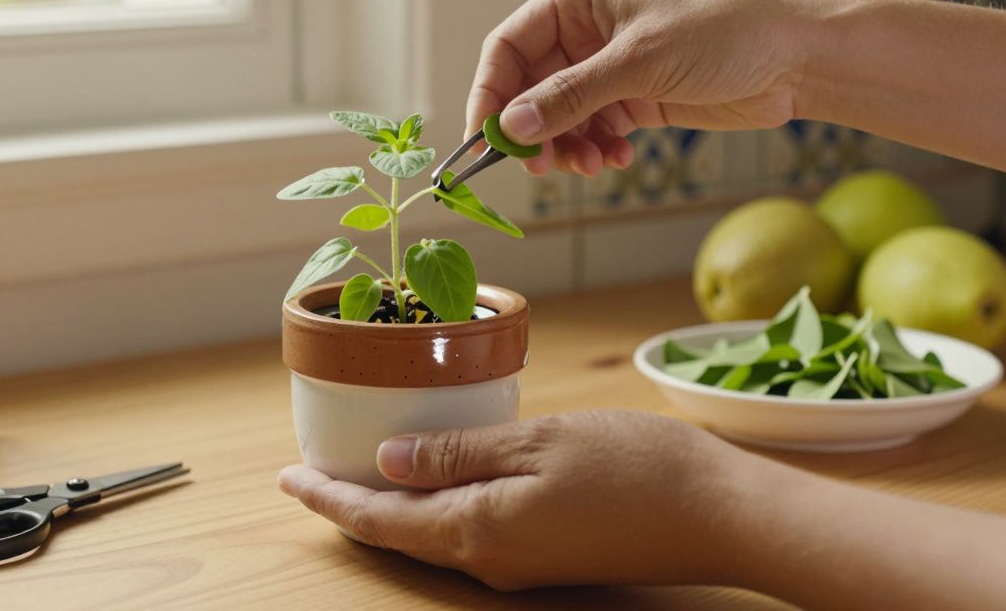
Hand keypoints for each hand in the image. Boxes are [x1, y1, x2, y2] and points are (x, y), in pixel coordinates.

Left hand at [278, 410, 753, 589]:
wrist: (719, 513)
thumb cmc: (634, 467)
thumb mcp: (535, 443)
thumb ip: (457, 453)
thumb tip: (387, 459)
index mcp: (477, 530)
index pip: (377, 521)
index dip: (326, 499)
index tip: (286, 478)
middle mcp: (488, 559)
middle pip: (397, 535)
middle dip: (348, 505)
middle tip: (310, 472)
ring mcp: (518, 564)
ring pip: (430, 536)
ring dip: (388, 507)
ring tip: (357, 472)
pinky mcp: (544, 556)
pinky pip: (466, 535)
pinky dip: (432, 509)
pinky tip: (431, 478)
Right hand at [467, 0, 809, 175]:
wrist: (795, 58)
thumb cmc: (722, 32)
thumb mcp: (638, 63)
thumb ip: (569, 97)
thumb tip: (510, 129)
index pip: (508, 46)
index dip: (491, 93)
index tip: (485, 140)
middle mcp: (586, 31)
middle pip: (529, 88)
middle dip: (533, 130)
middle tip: (541, 167)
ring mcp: (609, 67)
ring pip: (559, 117)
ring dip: (567, 147)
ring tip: (591, 165)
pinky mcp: (634, 99)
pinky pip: (592, 131)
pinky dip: (596, 150)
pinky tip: (618, 159)